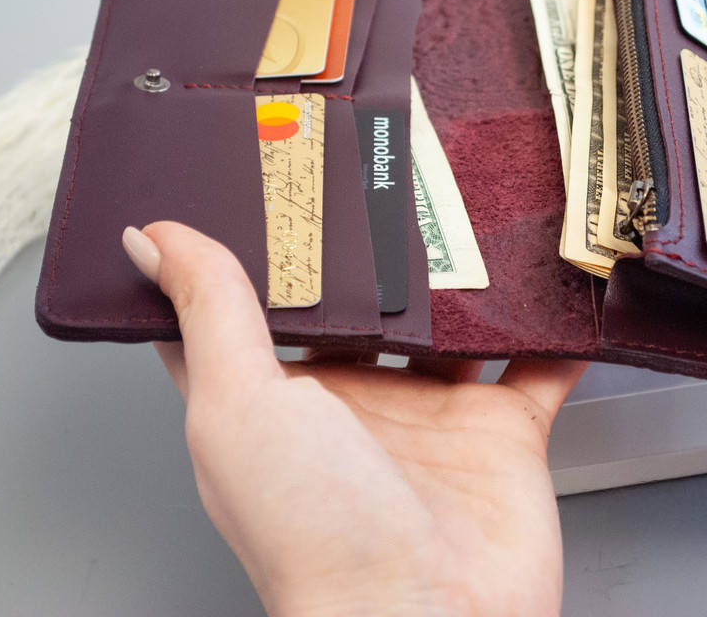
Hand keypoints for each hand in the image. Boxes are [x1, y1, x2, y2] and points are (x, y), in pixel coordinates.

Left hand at [121, 222, 585, 616]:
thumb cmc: (317, 538)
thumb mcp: (241, 406)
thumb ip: (208, 315)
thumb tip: (151, 242)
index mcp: (277, 401)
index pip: (252, 312)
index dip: (250, 251)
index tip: (263, 184)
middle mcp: (352, 407)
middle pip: (362, 306)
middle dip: (374, 246)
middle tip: (383, 168)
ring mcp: (430, 419)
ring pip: (450, 324)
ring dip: (464, 275)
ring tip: (471, 205)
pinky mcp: (500, 435)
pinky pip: (535, 365)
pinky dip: (553, 330)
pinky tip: (555, 285)